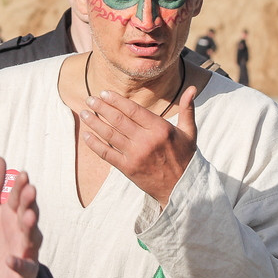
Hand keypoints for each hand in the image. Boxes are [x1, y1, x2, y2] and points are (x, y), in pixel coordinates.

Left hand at [0, 157, 40, 277]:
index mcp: (13, 213)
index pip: (18, 197)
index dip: (20, 187)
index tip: (22, 175)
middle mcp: (22, 229)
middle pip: (28, 214)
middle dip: (29, 203)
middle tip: (29, 190)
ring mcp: (25, 250)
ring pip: (31, 238)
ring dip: (30, 228)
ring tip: (28, 218)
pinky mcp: (23, 272)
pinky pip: (23, 268)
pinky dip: (18, 264)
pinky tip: (11, 260)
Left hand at [80, 86, 197, 207]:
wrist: (182, 188)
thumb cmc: (185, 157)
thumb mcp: (190, 132)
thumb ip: (187, 109)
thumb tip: (192, 88)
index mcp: (160, 129)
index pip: (133, 110)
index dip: (116, 100)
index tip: (104, 93)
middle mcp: (146, 141)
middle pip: (118, 120)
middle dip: (101, 108)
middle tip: (89, 99)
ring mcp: (135, 155)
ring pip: (110, 135)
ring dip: (94, 123)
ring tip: (84, 113)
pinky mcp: (128, 169)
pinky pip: (107, 154)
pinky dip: (95, 144)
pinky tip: (86, 136)